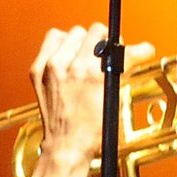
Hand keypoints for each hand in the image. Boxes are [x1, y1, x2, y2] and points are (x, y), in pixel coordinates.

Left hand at [29, 23, 157, 168]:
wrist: (66, 145)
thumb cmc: (90, 129)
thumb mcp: (113, 97)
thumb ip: (122, 70)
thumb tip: (138, 51)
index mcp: (92, 74)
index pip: (112, 43)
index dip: (128, 46)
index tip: (136, 49)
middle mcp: (70, 67)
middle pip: (92, 32)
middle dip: (104, 41)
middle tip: (108, 53)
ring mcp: (51, 67)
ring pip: (71, 33)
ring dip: (82, 42)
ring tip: (86, 54)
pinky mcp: (38, 69)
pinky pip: (52, 41)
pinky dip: (62, 45)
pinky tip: (68, 55)